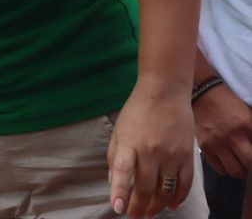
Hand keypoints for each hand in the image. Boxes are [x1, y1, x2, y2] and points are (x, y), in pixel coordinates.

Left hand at [107, 83, 195, 217]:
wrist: (165, 92)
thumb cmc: (137, 111)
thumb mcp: (119, 130)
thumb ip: (114, 156)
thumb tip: (114, 182)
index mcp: (129, 142)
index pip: (122, 171)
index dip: (119, 191)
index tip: (118, 208)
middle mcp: (150, 150)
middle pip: (144, 186)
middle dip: (139, 206)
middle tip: (134, 216)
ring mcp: (170, 154)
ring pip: (164, 190)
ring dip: (156, 205)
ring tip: (149, 213)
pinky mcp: (187, 156)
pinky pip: (184, 184)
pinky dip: (178, 198)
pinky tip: (170, 205)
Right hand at [193, 82, 251, 178]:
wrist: (203, 93)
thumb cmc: (228, 103)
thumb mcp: (247, 115)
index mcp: (246, 126)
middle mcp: (232, 137)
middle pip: (248, 164)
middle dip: (251, 166)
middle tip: (249, 161)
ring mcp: (217, 143)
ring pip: (234, 170)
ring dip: (240, 169)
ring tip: (239, 164)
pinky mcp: (205, 146)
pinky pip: (219, 168)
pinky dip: (226, 169)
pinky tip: (227, 162)